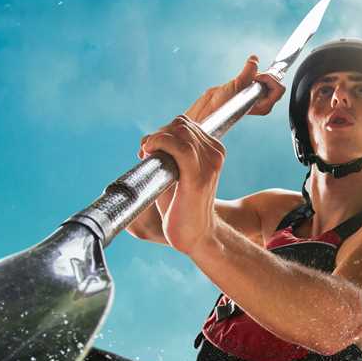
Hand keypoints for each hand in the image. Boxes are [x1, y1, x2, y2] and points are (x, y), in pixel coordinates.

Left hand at [138, 114, 223, 255]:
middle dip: (158, 134)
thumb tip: (146, 142)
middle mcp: (215, 154)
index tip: (151, 148)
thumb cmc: (183, 207)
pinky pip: (179, 147)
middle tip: (146, 152)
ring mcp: (209, 164)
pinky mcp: (198, 177)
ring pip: (179, 131)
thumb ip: (168, 155)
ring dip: (156, 139)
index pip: (185, 125)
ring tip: (147, 154)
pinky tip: (149, 152)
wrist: (196, 235)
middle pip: (180, 125)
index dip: (163, 132)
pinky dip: (160, 143)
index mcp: (214, 151)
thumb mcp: (177, 175)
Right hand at [183, 54, 285, 121]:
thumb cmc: (220, 107)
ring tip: (245, 79)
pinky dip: (253, 72)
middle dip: (265, 75)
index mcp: (264, 106)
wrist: (210, 107)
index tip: (256, 77)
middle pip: (275, 82)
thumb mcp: (236, 87)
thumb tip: (254, 60)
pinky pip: (259, 76)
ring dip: (258, 74)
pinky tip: (245, 76)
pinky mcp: (250, 88)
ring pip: (267, 78)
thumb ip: (247, 73)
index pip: (279, 89)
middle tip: (253, 76)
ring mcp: (256, 95)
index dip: (269, 78)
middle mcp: (262, 101)